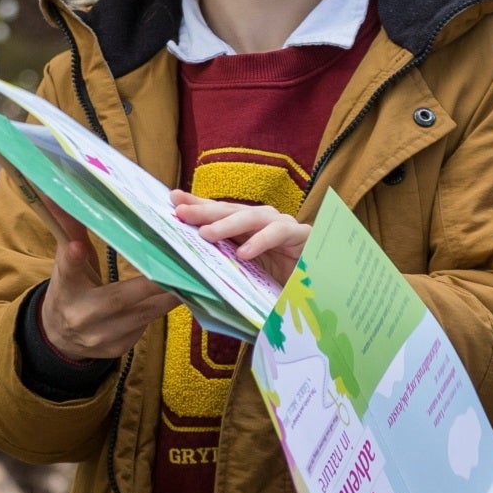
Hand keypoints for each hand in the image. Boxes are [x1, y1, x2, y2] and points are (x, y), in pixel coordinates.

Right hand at [35, 199, 178, 360]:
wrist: (61, 339)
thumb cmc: (69, 292)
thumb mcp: (64, 265)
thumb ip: (69, 231)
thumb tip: (56, 193)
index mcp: (65, 291)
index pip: (68, 273)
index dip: (73, 260)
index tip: (76, 247)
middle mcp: (82, 317)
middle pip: (117, 298)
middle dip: (150, 284)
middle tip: (178, 265)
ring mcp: (103, 337)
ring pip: (142, 314)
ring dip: (168, 296)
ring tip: (193, 277)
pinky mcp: (121, 348)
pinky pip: (147, 325)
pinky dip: (164, 309)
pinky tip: (183, 294)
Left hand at [172, 191, 310, 284]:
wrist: (320, 293)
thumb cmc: (278, 287)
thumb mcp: (244, 278)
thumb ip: (223, 271)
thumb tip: (185, 279)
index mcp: (246, 229)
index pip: (218, 213)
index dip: (197, 205)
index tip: (172, 200)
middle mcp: (263, 222)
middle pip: (230, 210)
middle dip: (205, 211)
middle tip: (181, 213)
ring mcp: (282, 225)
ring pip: (252, 218)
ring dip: (228, 224)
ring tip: (207, 234)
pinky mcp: (302, 235)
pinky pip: (279, 233)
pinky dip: (261, 242)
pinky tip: (244, 253)